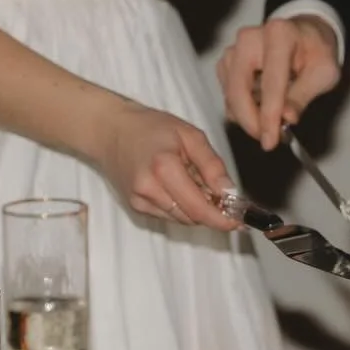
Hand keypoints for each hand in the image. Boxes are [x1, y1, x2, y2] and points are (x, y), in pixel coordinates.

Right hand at [90, 98, 239, 230]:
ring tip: (193, 180)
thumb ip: (212, 165)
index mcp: (164, 168)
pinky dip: (181, 206)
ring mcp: (140, 200)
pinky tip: (178, 185)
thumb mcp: (190, 136)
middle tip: (221, 193)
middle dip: (212, 211)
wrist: (110, 131)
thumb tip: (230, 193)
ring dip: (196, 208)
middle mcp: (149, 189)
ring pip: (182, 218)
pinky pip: (169, 215)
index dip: (221, 219)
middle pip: (192, 217)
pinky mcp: (136, 206)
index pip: (199, 208)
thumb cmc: (152, 127)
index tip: (239, 222)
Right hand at [217, 16, 340, 150]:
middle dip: (251, 120)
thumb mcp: (324, 73)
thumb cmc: (316, 52)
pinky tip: (260, 109)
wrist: (307, 37)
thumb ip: (303, 95)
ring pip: (230, 94)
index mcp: (279, 34)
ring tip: (271, 122)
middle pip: (238, 88)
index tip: (270, 140)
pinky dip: (241, 108)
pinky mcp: (227, 61)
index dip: (269, 115)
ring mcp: (235, 48)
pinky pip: (227, 93)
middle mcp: (250, 37)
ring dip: (247, 116)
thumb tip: (286, 118)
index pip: (270, 83)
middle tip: (267, 139)